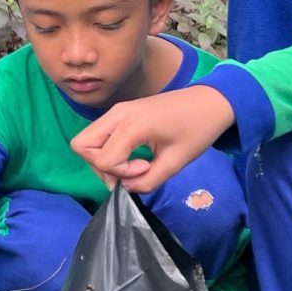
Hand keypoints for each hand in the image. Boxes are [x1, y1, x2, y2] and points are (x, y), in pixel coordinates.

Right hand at [70, 86, 234, 193]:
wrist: (210, 101)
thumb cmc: (197, 129)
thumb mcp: (175, 162)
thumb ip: (148, 181)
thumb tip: (126, 189)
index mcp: (132, 124)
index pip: (103, 159)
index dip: (121, 173)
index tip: (146, 168)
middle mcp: (117, 114)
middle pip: (81, 145)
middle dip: (100, 166)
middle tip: (128, 172)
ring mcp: (116, 111)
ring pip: (85, 140)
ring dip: (102, 159)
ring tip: (131, 164)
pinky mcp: (119, 112)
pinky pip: (98, 135)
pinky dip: (107, 150)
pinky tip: (131, 155)